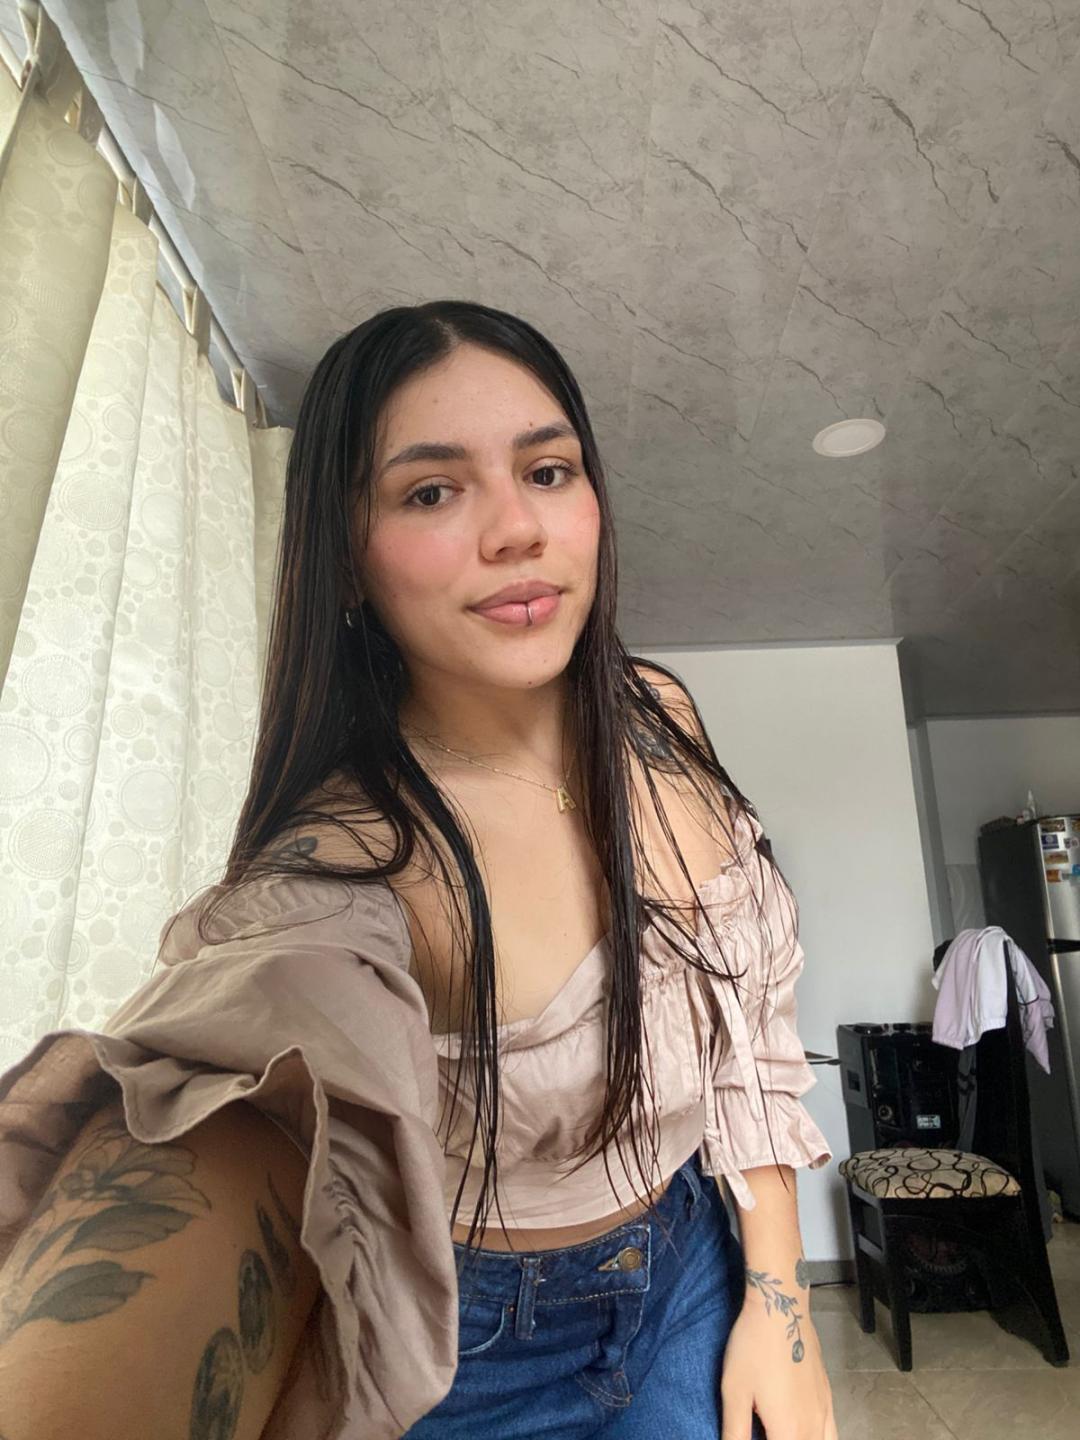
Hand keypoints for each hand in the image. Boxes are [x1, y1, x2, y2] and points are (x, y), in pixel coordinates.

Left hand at [720, 1291, 837, 1438]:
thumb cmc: (753, 1348)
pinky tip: (806, 1433)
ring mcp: (825, 1411)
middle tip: (765, 1431)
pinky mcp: (828, 1395)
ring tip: (784, 1433)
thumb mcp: (734, 1392)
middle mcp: (812, 1428)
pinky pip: (832, 1433)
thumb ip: (735, 1433)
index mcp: (788, 1432)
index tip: (755, 1434)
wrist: (781, 1309)